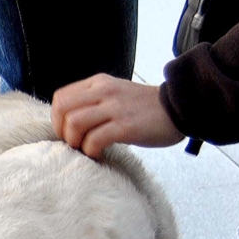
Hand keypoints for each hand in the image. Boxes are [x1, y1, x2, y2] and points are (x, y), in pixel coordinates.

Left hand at [51, 75, 183, 159]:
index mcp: (98, 83)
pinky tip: (99, 155)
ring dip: (75, 143)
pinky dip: (91, 151)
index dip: (57, 120)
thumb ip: (94, 102)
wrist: (181, 107)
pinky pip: (94, 140)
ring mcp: (115, 108)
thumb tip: (69, 123)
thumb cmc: (146, 107)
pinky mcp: (126, 126)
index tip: (67, 133)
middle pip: (63, 110)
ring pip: (74, 124)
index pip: (60, 98)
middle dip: (62, 132)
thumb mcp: (116, 94)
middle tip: (75, 144)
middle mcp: (104, 92)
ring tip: (86, 150)